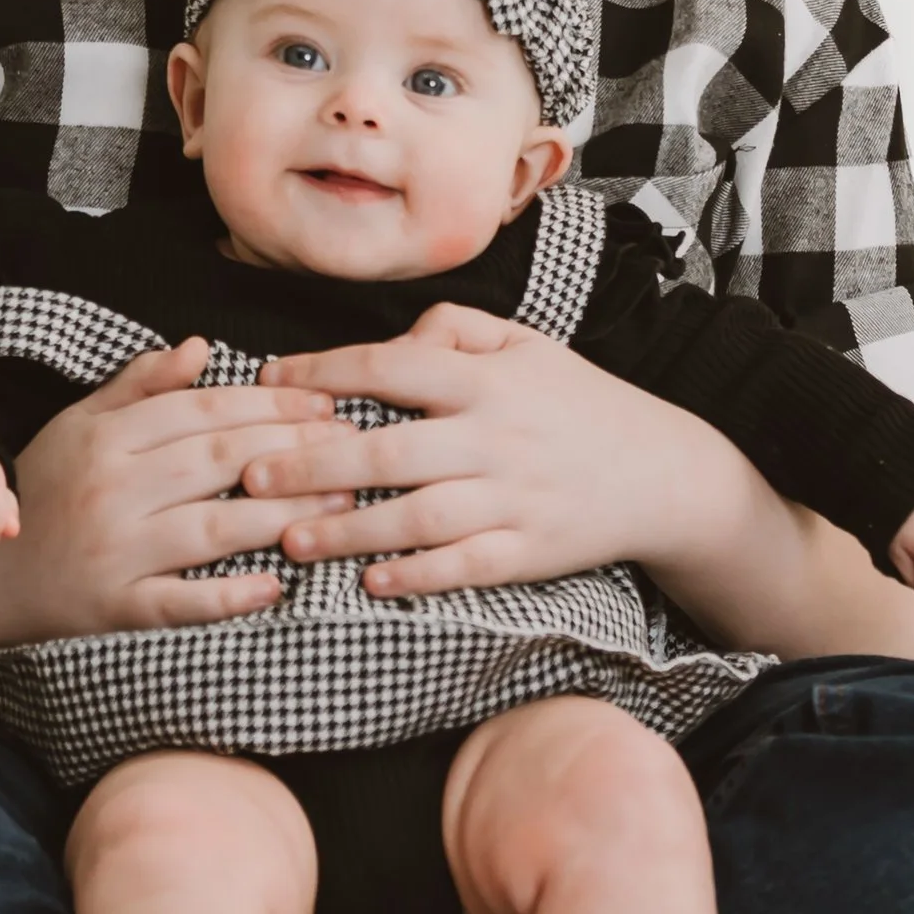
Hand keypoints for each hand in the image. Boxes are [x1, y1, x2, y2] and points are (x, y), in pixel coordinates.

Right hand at [0, 339, 361, 647]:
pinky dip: (230, 596)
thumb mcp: (79, 423)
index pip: (203, 410)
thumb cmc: (47, 490)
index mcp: (105, 438)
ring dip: (283, 515)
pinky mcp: (117, 609)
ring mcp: (115, 553)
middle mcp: (111, 490)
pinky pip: (182, 603)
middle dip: (294, 449)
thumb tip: (200, 346)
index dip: (270, 402)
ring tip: (340, 502)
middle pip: (218, 460)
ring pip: (213, 527)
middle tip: (352, 444)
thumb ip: (140, 384)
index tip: (325, 401)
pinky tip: (279, 585)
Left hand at [238, 301, 734, 597]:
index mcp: (489, 380)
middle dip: (315, 462)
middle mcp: (496, 437)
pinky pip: (466, 567)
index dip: (327, 372)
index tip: (270, 381)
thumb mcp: (528, 345)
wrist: (662, 473)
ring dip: (350, 531)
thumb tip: (397, 334)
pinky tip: (370, 583)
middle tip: (251, 472)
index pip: (395, 365)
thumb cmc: (578, 403)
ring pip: (419, 516)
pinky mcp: (530, 552)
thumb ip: (458, 330)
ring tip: (288, 538)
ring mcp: (513, 498)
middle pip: (392, 448)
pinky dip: (418, 576)